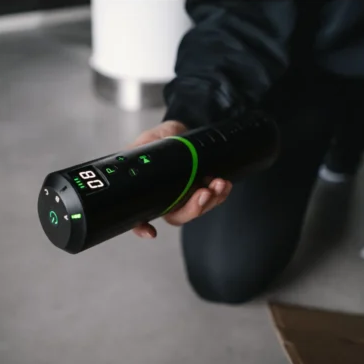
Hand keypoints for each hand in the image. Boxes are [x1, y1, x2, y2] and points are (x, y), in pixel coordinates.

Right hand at [128, 120, 232, 238]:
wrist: (182, 131)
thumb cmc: (161, 138)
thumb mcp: (148, 139)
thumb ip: (142, 148)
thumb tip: (140, 154)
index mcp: (148, 192)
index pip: (140, 216)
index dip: (142, 228)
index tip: (151, 232)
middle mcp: (166, 199)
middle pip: (176, 217)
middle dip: (193, 209)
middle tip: (203, 194)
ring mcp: (185, 197)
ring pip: (197, 210)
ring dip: (211, 200)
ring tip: (218, 183)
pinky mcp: (202, 191)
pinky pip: (212, 200)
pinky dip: (220, 194)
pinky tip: (224, 184)